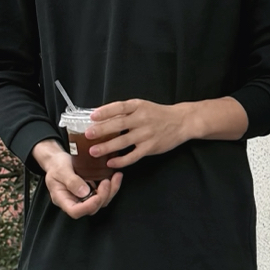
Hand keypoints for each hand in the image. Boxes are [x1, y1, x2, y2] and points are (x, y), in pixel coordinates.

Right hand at [31, 140, 123, 217]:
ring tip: (115, 177)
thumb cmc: (56, 165)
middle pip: (91, 209)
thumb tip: (84, 192)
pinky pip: (104, 194)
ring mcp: (84, 198)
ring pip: (100, 202)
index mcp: (62, 200)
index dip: (88, 207)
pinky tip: (115, 176)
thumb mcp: (61, 170)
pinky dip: (112, 186)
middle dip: (102, 197)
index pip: (75, 211)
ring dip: (110, 192)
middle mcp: (74, 202)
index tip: (97, 196)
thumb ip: (71, 181)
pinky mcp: (91, 192)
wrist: (58, 160)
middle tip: (106, 182)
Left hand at [85, 95, 247, 167]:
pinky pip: (133, 155)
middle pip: (119, 124)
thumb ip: (125, 111)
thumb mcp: (142, 106)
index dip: (105, 111)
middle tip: (88, 134)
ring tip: (93, 151)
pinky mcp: (150, 147)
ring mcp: (146, 134)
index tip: (93, 116)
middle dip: (102, 130)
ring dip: (107, 147)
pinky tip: (111, 162)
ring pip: (123, 141)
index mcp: (138, 106)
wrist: (181, 122)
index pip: (119, 107)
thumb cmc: (157, 114)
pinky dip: (121, 160)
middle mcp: (142, 119)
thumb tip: (101, 117)